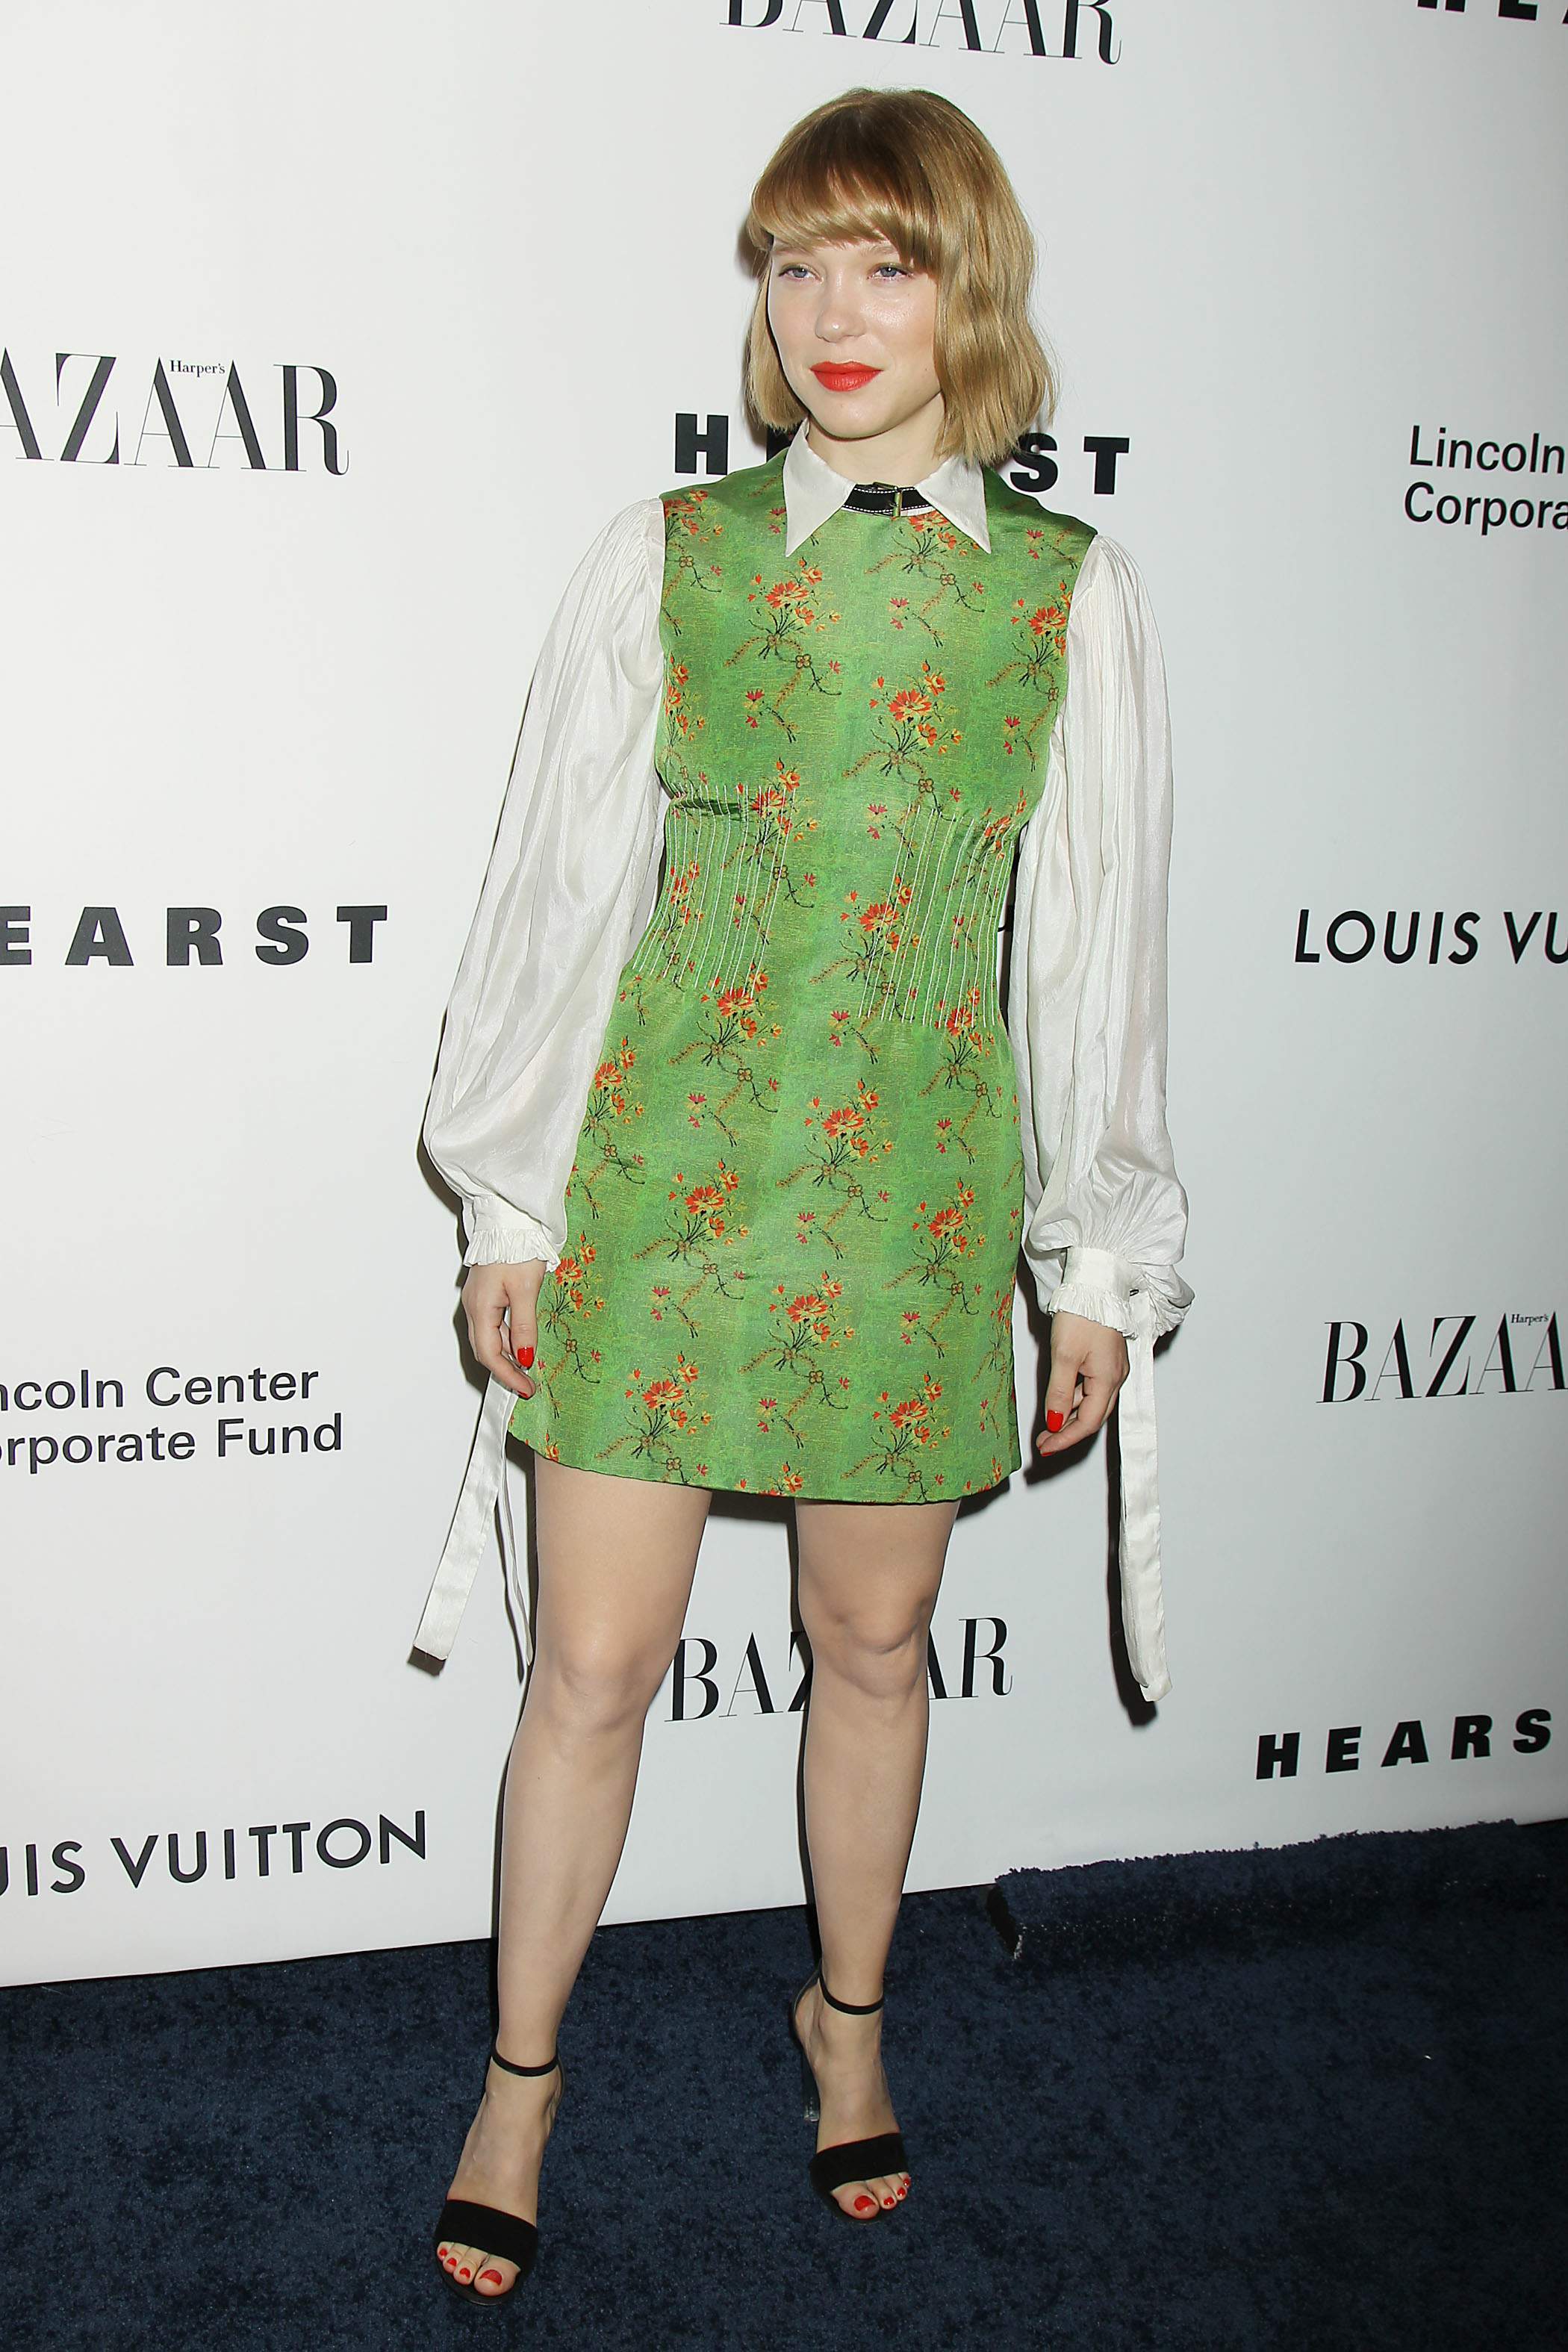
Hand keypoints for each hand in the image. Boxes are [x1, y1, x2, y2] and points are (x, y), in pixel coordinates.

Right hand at [459, 1260, 547, 1398]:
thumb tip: (525, 1357)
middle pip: (486, 1349)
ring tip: (528, 1368)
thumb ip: (525, 1326)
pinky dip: (508, 1339)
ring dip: (508, 1356)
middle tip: (528, 1384)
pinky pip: (494, 1325)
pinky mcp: (487, 1293)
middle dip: (507, 1370)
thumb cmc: (517, 1247)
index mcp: (481, 1308)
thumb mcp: (527, 1289)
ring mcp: (479, 1300)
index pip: (490, 1354)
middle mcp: (474, 1307)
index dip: (508, 1375)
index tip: (526, 1388)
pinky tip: (522, 1342)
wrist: (509, 1219)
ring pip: (491, 1338)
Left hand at [1034, 1309, 1128, 1457]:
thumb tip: (1055, 1421)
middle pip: (1092, 1416)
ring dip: (1069, 1416)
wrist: (1094, 1284)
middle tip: (1044, 1442)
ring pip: (1091, 1403)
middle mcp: (1116, 1377)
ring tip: (1046, 1426)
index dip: (1066, 1438)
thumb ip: (1059, 1392)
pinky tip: (1059, 1402)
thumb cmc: (1082, 1314)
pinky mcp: (1106, 1359)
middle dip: (1067, 1432)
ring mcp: (1112, 1368)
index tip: (1045, 1447)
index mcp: (1109, 1379)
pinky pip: (1091, 1388)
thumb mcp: (1064, 1356)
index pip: (1088, 1422)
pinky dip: (1074, 1399)